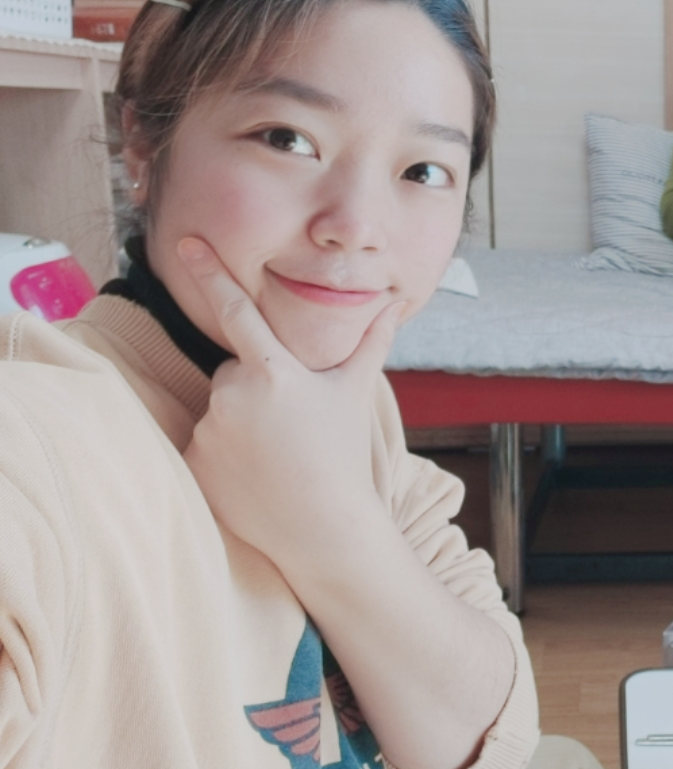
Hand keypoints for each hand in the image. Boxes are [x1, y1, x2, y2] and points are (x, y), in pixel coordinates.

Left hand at [176, 237, 404, 571]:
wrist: (323, 526)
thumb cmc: (344, 455)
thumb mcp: (356, 393)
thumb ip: (370, 344)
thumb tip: (391, 306)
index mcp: (276, 370)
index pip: (237, 310)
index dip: (211, 272)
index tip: (186, 241)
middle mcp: (236, 393)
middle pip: (235, 372)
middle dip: (256, 389)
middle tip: (290, 425)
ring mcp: (210, 428)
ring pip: (219, 407)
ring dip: (240, 422)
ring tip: (274, 454)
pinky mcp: (194, 461)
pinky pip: (203, 442)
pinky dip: (223, 453)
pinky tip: (253, 474)